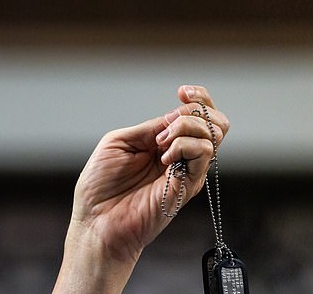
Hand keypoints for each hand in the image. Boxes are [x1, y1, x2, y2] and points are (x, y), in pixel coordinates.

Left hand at [53, 85, 229, 292]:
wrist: (96, 221)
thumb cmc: (100, 186)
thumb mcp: (119, 142)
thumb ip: (149, 128)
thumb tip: (175, 115)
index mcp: (162, 143)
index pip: (195, 114)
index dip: (197, 98)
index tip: (181, 92)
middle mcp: (178, 156)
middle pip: (216, 122)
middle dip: (198, 110)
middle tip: (170, 122)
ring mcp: (186, 171)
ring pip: (213, 135)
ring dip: (187, 128)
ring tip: (160, 144)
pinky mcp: (188, 185)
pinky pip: (204, 154)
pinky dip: (185, 145)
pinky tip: (164, 157)